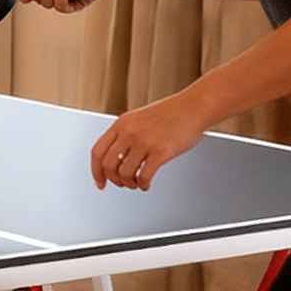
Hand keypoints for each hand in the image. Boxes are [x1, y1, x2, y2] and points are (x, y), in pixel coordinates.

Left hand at [90, 90, 211, 190]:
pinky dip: (143, 185)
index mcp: (121, 123)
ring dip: (129, 183)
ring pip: (124, 173)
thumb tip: (116, 158)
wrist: (195, 106)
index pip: (97, 152)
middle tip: (122, 183)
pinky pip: (144, 176)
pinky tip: (147, 184)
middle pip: (108, 165)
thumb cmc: (171, 113)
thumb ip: (126, 134)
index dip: (95, 171)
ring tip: (137, 183)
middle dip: (113, 180)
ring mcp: (144, 142)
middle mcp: (129, 132)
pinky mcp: (161, 151)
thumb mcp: (139, 119)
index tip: (100, 182)